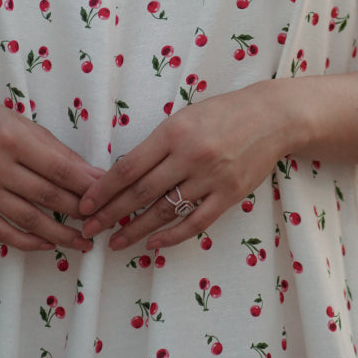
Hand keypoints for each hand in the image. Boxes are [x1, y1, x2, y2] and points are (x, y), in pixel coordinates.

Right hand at [0, 85, 102, 252]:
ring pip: (29, 219)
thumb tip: (90, 175)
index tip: (109, 195)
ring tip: (83, 241)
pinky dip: (28, 242)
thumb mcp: (21, 123)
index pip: (59, 168)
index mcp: (12, 137)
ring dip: (61, 234)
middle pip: (48, 195)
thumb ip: (54, 150)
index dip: (87, 185)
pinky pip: (3, 232)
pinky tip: (49, 244)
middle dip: (80, 211)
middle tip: (103, 220)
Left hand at [78, 81, 293, 250]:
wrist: (271, 117)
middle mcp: (190, 156)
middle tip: (90, 228)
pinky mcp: (230, 195)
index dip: (104, 189)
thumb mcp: (184, 117)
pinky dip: (172, 235)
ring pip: (165, 211)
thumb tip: (126, 174)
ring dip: (136, 229)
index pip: (129, 167)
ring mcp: (211, 178)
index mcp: (173, 132)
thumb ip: (158, 144)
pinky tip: (153, 244)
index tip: (85, 203)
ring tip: (116, 242)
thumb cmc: (222, 113)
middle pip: (141, 192)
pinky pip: (196, 222)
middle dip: (111, 213)